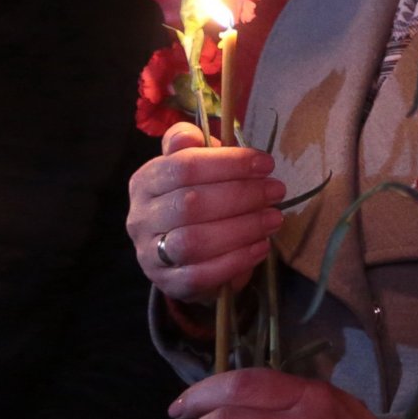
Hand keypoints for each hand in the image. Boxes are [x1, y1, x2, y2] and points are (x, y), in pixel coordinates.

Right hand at [127, 122, 282, 300]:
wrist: (182, 254)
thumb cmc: (196, 197)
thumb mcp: (194, 166)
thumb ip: (194, 147)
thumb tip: (190, 134)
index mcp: (146, 181)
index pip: (183, 167)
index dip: (228, 164)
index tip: (266, 164)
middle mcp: (140, 218)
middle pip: (190, 204)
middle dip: (241, 196)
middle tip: (277, 191)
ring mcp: (149, 254)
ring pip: (193, 242)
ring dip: (241, 229)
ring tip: (274, 219)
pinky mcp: (167, 284)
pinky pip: (198, 276)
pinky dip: (234, 261)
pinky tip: (260, 247)